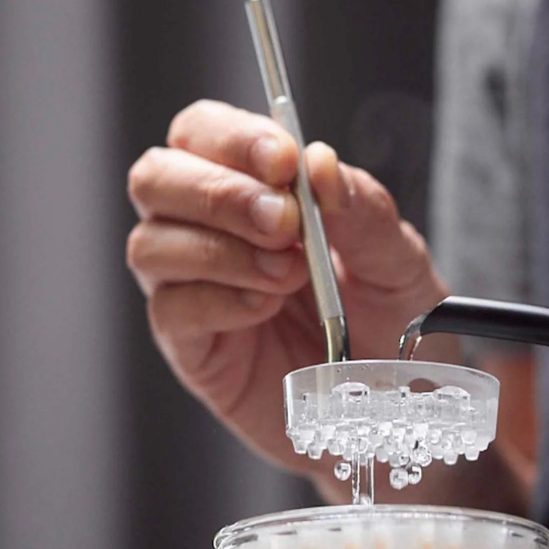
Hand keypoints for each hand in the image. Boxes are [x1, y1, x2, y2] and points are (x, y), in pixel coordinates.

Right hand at [126, 99, 458, 491]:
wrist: (394, 413)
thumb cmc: (391, 328)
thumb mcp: (397, 262)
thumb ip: (364, 211)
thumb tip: (319, 164)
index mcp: (254, 193)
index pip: (204, 134)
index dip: (233, 139)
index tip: (285, 165)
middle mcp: (210, 233)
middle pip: (156, 178)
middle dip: (217, 192)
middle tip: (285, 225)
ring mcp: (194, 292)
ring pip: (151, 245)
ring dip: (220, 250)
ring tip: (287, 277)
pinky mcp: (193, 350)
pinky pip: (172, 311)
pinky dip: (218, 301)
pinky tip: (264, 310)